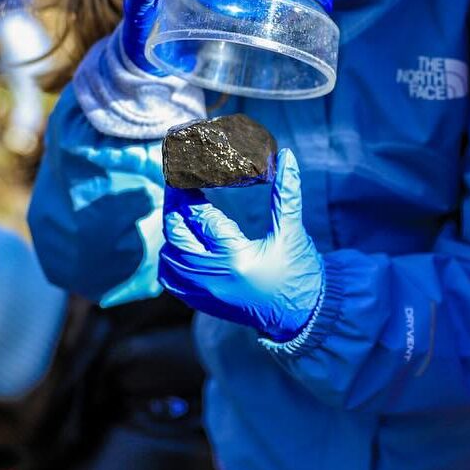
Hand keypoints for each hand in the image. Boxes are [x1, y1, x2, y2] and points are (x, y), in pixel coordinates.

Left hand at [159, 149, 323, 341]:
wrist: (300, 314)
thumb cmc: (298, 270)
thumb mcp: (292, 230)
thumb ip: (287, 193)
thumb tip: (287, 155)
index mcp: (235, 257)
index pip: (201, 217)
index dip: (191, 191)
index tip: (188, 171)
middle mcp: (213, 276)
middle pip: (177, 233)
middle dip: (175, 205)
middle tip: (179, 183)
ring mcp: (204, 292)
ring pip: (169, 255)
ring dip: (172, 230)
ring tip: (181, 206)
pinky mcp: (202, 302)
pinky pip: (171, 278)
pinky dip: (170, 255)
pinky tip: (181, 239)